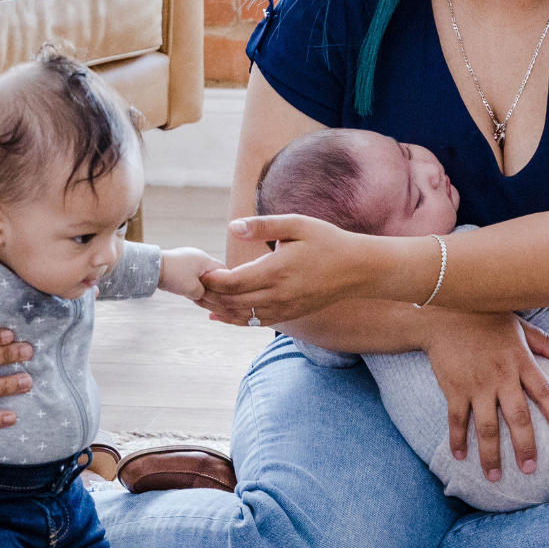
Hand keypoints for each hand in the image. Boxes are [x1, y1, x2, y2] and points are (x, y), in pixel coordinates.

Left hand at [157, 247, 223, 300]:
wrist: (152, 269)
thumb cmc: (174, 277)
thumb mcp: (193, 290)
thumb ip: (205, 294)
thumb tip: (205, 295)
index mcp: (205, 259)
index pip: (224, 270)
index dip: (225, 283)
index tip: (221, 294)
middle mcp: (199, 255)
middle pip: (213, 272)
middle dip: (211, 285)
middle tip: (205, 296)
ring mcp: (188, 257)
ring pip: (201, 273)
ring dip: (199, 284)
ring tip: (193, 293)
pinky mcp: (180, 261)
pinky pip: (191, 272)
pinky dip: (191, 281)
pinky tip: (185, 288)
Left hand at [195, 215, 403, 325]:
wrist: (359, 270)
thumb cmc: (328, 241)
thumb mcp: (297, 224)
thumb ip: (263, 226)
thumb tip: (232, 227)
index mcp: (277, 271)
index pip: (233, 282)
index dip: (212, 280)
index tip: (198, 271)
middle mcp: (279, 295)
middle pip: (233, 302)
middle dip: (209, 296)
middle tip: (190, 287)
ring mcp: (285, 308)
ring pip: (242, 316)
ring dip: (219, 309)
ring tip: (199, 300)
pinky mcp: (290, 315)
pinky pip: (256, 322)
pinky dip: (235, 319)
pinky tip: (219, 314)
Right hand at [421, 313, 548, 481]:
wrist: (443, 313)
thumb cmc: (484, 317)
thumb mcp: (518, 325)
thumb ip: (544, 342)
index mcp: (519, 361)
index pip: (543, 391)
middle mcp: (500, 377)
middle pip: (517, 418)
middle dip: (524, 446)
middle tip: (530, 469)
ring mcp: (476, 385)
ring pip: (486, 426)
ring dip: (491, 454)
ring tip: (495, 476)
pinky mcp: (454, 389)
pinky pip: (456, 420)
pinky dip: (458, 439)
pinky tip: (460, 457)